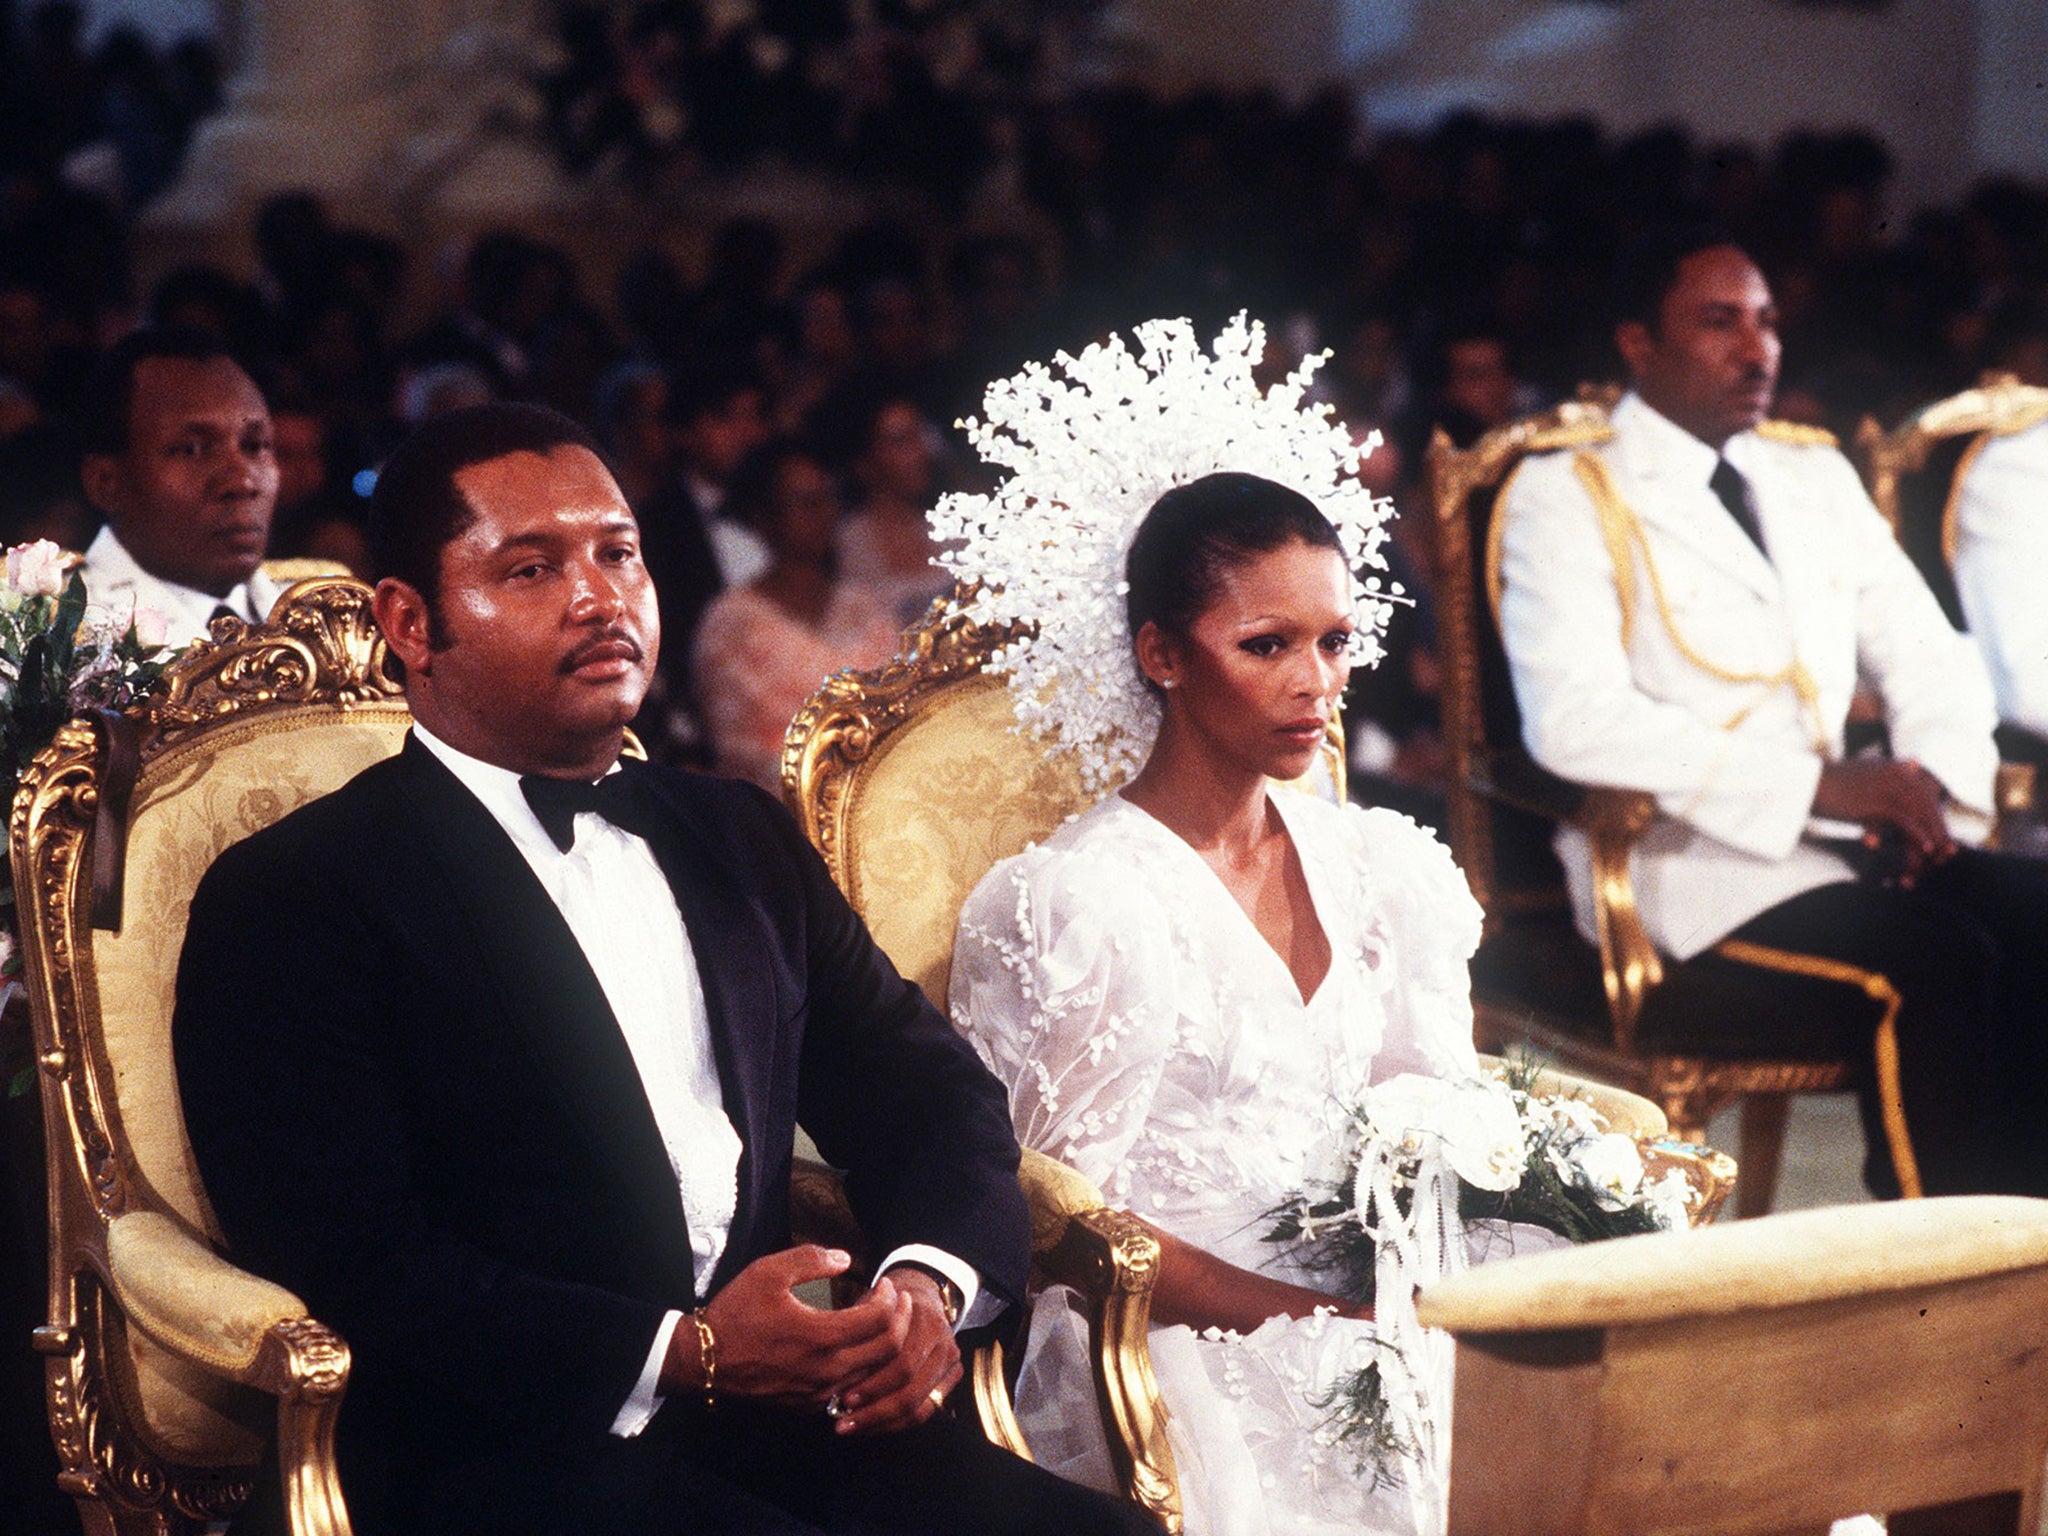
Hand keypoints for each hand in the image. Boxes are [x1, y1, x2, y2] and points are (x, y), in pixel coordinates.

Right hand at [661, 1246, 910, 1410]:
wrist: (703, 1360)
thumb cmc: (736, 1313)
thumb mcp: (768, 1272)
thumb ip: (811, 1259)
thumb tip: (846, 1259)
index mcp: (821, 1336)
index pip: (880, 1319)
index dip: (891, 1298)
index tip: (886, 1284)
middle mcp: (826, 1370)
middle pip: (887, 1350)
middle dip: (901, 1321)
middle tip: (900, 1302)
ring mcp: (818, 1392)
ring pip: (873, 1374)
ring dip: (886, 1346)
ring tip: (882, 1322)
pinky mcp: (808, 1405)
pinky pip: (851, 1390)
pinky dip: (865, 1369)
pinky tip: (857, 1348)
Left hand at [828, 1265, 962, 1437]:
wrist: (920, 1296)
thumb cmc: (886, 1304)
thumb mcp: (870, 1305)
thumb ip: (858, 1333)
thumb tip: (832, 1377)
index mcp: (924, 1321)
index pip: (902, 1363)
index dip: (872, 1385)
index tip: (841, 1399)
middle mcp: (942, 1343)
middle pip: (911, 1389)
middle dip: (874, 1410)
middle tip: (843, 1422)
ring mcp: (951, 1361)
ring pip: (920, 1407)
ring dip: (883, 1422)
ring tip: (853, 1427)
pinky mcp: (952, 1377)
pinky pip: (925, 1411)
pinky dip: (896, 1423)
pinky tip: (871, 1427)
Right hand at [1812, 759, 1954, 883]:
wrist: (1807, 785)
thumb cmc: (1831, 782)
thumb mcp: (1865, 770)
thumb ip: (1891, 770)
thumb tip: (1916, 763)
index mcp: (1895, 767)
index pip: (1925, 791)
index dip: (1935, 813)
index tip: (1942, 833)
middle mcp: (1895, 773)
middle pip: (1926, 802)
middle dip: (1939, 827)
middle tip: (1949, 849)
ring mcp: (1887, 786)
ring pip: (1920, 812)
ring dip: (1933, 835)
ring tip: (1939, 854)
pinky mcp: (1876, 801)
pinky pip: (1905, 820)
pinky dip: (1918, 835)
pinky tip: (1924, 849)